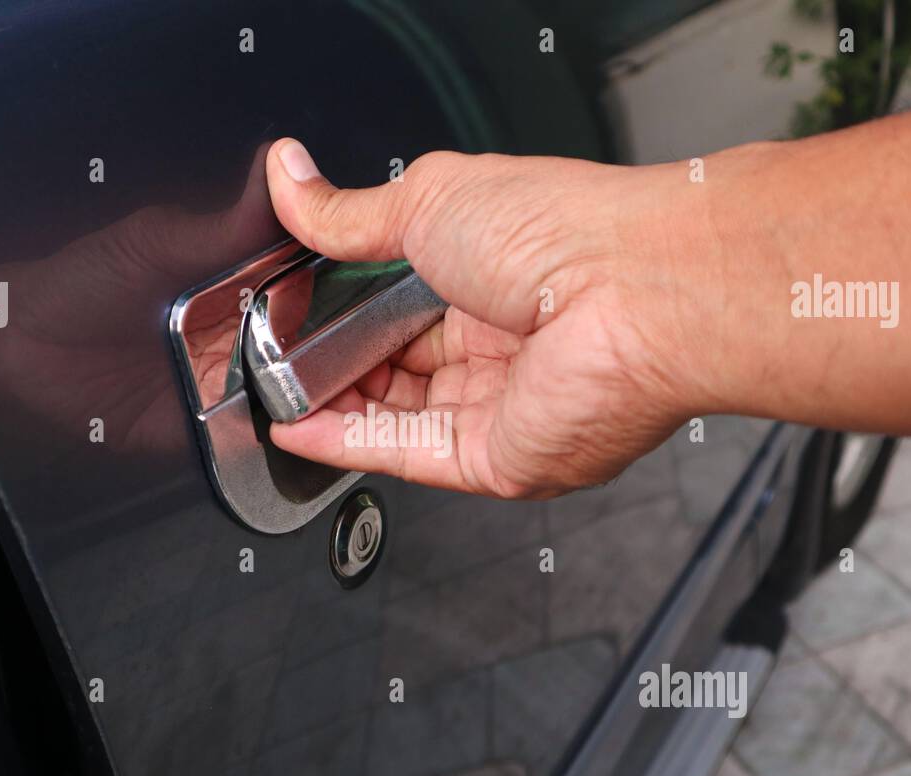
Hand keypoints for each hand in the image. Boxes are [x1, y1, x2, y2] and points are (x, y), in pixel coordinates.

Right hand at [264, 138, 720, 498]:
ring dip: (336, 408)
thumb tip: (290, 180)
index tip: (300, 310)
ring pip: (399, 420)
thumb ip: (349, 212)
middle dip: (340, 364)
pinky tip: (301, 428)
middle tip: (284, 351)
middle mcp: (505, 348)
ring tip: (281, 388)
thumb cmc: (561, 233)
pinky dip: (348, 444)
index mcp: (497, 278)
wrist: (630, 291)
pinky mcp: (499, 459)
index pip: (407, 308)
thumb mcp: (428, 199)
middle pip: (401, 371)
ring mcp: (503, 407)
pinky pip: (409, 457)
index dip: (350, 313)